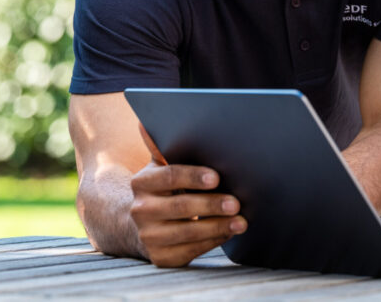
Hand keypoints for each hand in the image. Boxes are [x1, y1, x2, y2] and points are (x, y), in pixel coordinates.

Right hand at [129, 125, 246, 266]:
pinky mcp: (160, 258)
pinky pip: (190, 250)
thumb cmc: (163, 188)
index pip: (169, 176)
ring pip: (188, 232)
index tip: (217, 177)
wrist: (139, 223)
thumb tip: (147, 121)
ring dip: (218, 226)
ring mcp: (148, 236)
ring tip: (241, 220)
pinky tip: (229, 232)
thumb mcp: (160, 167)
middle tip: (236, 202)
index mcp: (142, 182)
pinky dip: (213, 241)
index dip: (194, 176)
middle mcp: (141, 210)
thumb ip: (162, 147)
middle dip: (211, 204)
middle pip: (181, 206)